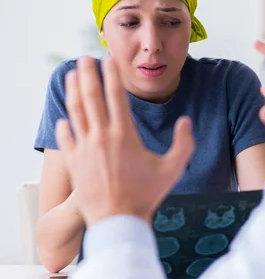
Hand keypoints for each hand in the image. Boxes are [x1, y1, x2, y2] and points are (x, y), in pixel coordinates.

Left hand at [56, 56, 194, 226]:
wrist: (119, 221)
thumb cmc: (146, 196)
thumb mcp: (172, 169)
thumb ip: (183, 143)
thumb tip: (186, 121)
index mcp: (124, 134)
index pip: (116, 95)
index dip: (111, 74)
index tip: (107, 59)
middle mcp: (101, 137)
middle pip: (91, 97)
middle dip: (87, 73)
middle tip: (85, 58)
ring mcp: (85, 149)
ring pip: (76, 113)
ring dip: (73, 92)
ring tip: (71, 76)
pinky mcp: (74, 163)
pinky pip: (66, 138)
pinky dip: (65, 126)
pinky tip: (64, 119)